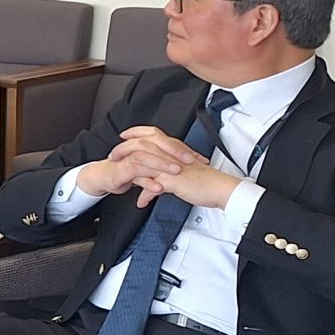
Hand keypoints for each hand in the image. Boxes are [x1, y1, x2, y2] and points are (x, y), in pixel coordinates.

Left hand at [101, 125, 238, 208]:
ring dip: (129, 172)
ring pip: (143, 164)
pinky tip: (141, 202)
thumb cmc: (207, 180)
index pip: (152, 133)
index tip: (125, 135)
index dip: (136, 132)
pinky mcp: (172, 181)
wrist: (221, 188)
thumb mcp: (186, 169)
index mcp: (174, 150)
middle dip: (124, 150)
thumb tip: (161, 172)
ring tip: (121, 181)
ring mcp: (170, 167)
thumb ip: (171, 168)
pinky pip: (152, 187)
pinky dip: (145, 195)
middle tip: (113, 155)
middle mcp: (171, 155)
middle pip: (141, 145)